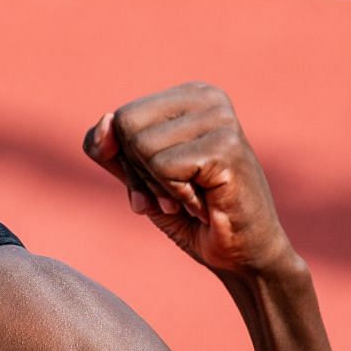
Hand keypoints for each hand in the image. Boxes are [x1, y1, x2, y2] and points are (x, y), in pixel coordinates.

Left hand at [82, 82, 300, 277]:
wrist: (244, 255)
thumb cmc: (191, 214)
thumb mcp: (137, 177)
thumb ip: (110, 149)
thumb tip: (106, 121)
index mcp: (190, 95)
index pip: (121, 118)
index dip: (129, 161)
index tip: (165, 181)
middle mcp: (209, 97)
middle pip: (127, 127)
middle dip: (140, 174)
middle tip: (179, 193)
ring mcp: (221, 119)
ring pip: (142, 147)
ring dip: (160, 188)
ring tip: (194, 198)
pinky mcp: (226, 147)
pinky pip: (164, 168)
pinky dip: (176, 196)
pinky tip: (205, 203)